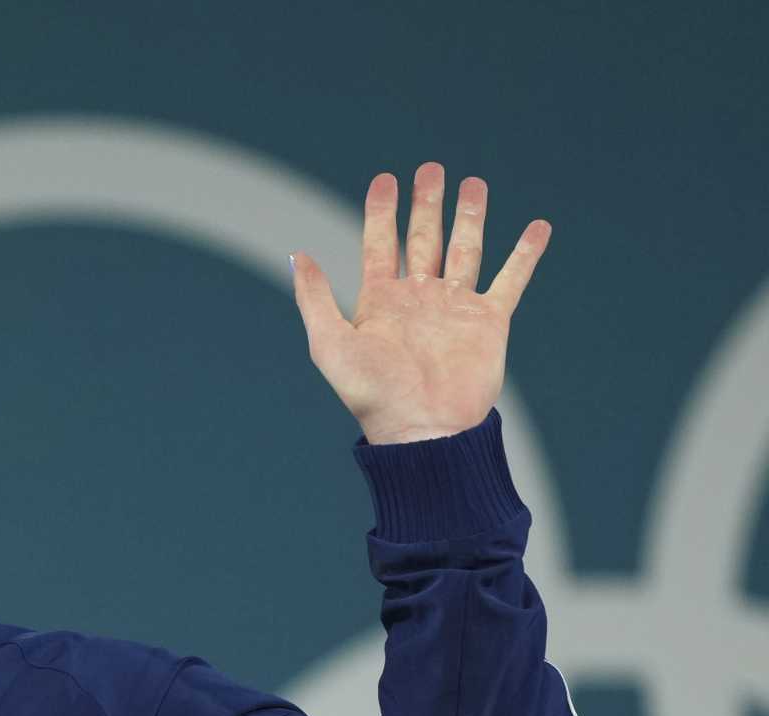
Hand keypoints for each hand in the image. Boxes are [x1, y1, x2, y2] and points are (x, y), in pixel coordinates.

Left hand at [289, 162, 550, 443]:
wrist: (422, 429)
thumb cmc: (372, 394)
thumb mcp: (331, 344)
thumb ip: (315, 298)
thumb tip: (297, 255)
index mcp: (381, 301)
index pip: (380, 243)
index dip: (382, 212)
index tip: (384, 179)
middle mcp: (419, 299)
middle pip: (424, 238)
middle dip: (427, 204)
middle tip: (431, 168)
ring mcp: (455, 307)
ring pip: (465, 249)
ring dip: (469, 216)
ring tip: (473, 183)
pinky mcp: (489, 321)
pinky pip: (511, 280)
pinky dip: (525, 254)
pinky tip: (537, 227)